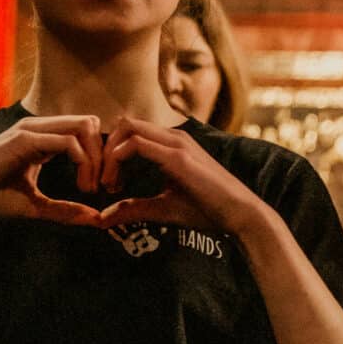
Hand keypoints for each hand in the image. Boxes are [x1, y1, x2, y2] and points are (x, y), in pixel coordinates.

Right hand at [0, 115, 105, 228]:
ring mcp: (31, 130)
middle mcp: (39, 127)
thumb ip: (65, 210)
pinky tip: (81, 187)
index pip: (85, 132)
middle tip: (104, 187)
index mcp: (42, 138)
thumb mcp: (35, 206)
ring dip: (97, 159)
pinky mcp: (24, 139)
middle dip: (105, 155)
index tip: (102, 188)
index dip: (101, 157)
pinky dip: (84, 163)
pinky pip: (68, 142)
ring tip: (91, 188)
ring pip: (84, 127)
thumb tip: (97, 219)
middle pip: (91, 124)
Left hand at [93, 116, 264, 233]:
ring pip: (127, 128)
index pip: (131, 132)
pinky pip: (135, 144)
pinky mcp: (177, 156)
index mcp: (172, 145)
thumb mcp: (163, 208)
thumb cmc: (209, 211)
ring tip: (108, 186)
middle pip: (124, 124)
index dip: (112, 155)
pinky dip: (116, 161)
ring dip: (108, 155)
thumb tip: (102, 219)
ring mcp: (176, 143)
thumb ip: (133, 209)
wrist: (240, 215)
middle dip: (105, 151)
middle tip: (102, 183)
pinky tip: (116, 186)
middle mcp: (174, 137)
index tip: (109, 186)